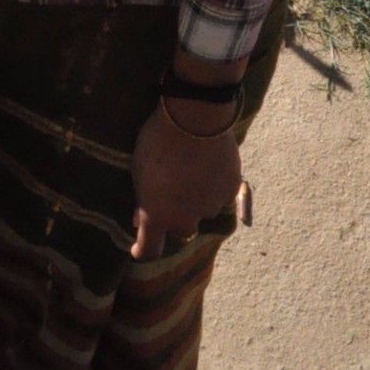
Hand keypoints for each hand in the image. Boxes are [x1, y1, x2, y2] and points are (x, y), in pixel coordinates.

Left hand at [129, 99, 241, 260]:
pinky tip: (207, 166)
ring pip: (202, 212)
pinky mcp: (230, 192)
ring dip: (195, 201)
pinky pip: (220, 196)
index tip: (139, 249)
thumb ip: (143, 198)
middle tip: (169, 193)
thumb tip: (140, 216)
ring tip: (190, 172)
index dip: (143, 251)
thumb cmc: (157, 140)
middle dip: (174, 217)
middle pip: (180, 229)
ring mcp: (210, 207)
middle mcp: (185, 219)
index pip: (150, 250)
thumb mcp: (139, 169)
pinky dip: (213, 187)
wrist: (195, 118)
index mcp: (157, 215)